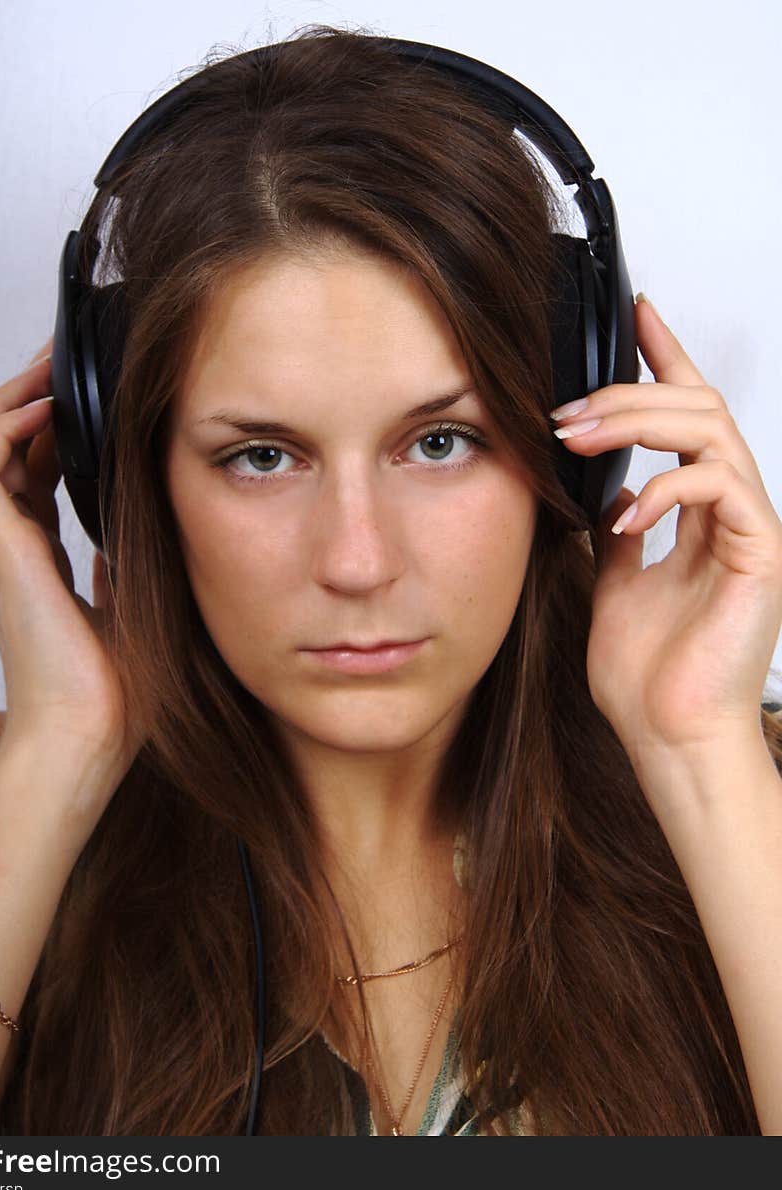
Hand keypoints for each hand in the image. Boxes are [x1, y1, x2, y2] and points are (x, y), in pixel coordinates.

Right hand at [0, 337, 144, 785]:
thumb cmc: (114, 693)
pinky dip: (3, 431)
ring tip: (45, 368)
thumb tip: (134, 537)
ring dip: (6, 403)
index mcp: (43, 561)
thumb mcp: (135, 611)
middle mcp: (15, 549)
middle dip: (26, 400)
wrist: (89, 738)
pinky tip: (43, 408)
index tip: (83, 396)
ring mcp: (1, 550)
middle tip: (60, 360)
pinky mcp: (0, 553)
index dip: (51, 430)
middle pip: (1, 452)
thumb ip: (124, 569)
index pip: (35, 475)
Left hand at [551, 295, 781, 763]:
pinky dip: (666, 487)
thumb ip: (614, 531)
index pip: (688, 416)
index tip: (637, 313)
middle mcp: (732, 512)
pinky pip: (720, 485)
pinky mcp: (761, 552)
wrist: (668, 737)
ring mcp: (751, 529)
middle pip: (698, 409)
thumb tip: (597, 492)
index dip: (666, 359)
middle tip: (567, 408)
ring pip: (711, 431)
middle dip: (629, 393)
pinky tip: (624, 514)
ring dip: (639, 422)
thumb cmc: (648, 675)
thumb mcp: (614, 582)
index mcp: (701, 514)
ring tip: (579, 436)